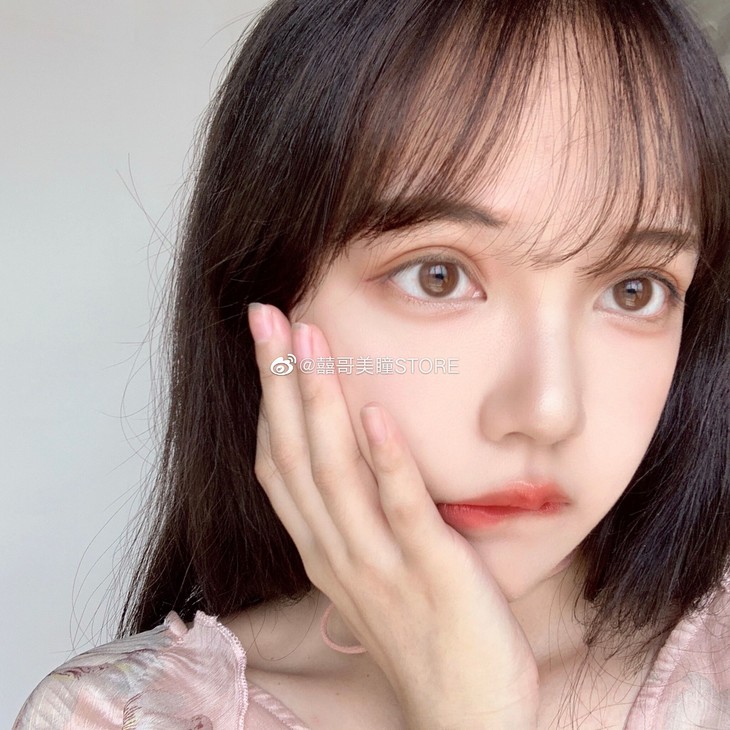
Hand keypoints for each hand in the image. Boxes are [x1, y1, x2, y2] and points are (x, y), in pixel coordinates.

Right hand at [248, 302, 539, 728]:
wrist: (465, 712)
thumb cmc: (422, 633)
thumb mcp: (373, 570)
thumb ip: (358, 515)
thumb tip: (359, 452)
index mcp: (322, 548)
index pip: (277, 464)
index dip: (265, 400)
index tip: (266, 343)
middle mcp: (336, 552)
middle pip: (293, 454)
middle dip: (278, 380)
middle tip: (267, 316)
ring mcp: (378, 565)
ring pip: (335, 473)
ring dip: (319, 403)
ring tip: (309, 339)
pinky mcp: (430, 573)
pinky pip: (401, 509)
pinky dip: (385, 460)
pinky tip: (374, 412)